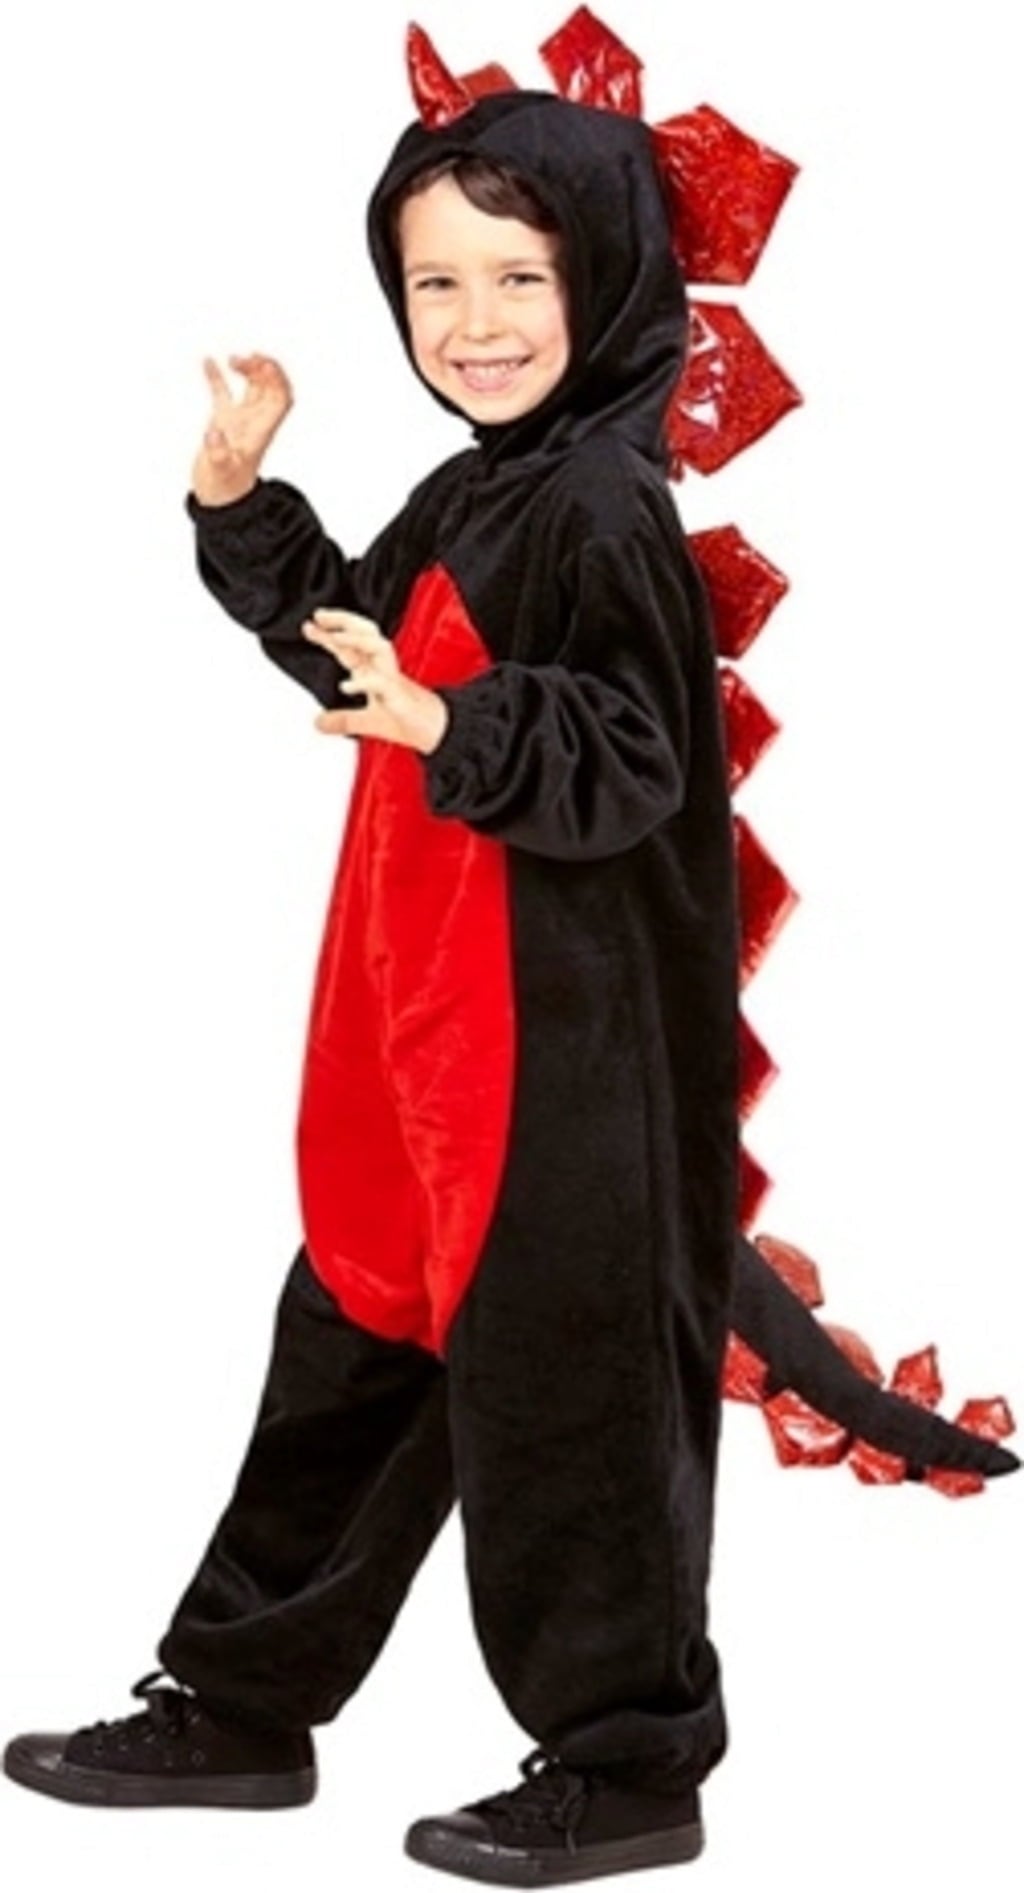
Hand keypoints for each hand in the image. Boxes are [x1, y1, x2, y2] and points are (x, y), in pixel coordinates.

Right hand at [190, 353, 293, 505]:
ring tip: (233, 359)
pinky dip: (217, 377)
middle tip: (249, 358)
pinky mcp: (223, 421)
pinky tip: (208, 361)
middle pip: (269, 389)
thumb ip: (218, 453)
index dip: (278, 380)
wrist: (219, 499)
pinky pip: (223, 394)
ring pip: (251, 388)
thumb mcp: (221, 471)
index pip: (280, 400)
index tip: (264, 364)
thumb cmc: (224, 488)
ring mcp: (239, 420)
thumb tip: (213, 434)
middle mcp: (254, 422)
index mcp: (260, 431)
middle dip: (264, 369)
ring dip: (247, 369)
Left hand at [301, 609, 450, 753]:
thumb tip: (318, 723)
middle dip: (343, 621)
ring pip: (378, 648)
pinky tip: (346, 685)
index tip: (309, 626)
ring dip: (356, 640)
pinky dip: (364, 682)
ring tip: (335, 637)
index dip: (328, 634)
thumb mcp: (367, 724)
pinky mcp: (400, 696)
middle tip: (320, 616)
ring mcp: (393, 679)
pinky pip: (383, 683)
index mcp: (375, 671)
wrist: (437, 732)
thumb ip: (342, 721)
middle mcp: (383, 669)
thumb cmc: (408, 722)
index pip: (350, 646)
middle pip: (365, 633)